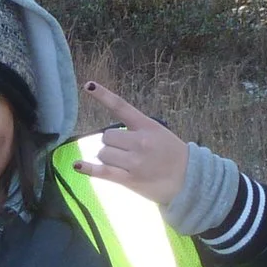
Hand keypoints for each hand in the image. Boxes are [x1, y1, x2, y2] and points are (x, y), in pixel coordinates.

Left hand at [75, 82, 189, 206]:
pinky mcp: (129, 179)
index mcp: (147, 126)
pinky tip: (78, 166)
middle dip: (111, 144)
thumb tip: (110, 137)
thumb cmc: (173, 156)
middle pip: (106, 136)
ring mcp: (134, 161)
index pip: (121, 106)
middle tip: (125, 152)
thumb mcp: (159, 133)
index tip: (88, 85)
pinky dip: (88, 169)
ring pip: (103, 153)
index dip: (103, 95)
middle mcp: (139, 141)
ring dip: (108, 158)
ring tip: (124, 165)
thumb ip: (138, 130)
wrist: (189, 180)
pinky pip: (103, 171)